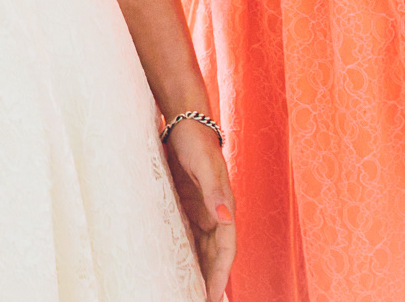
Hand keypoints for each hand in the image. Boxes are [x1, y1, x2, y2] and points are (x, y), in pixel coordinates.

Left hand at [164, 118, 234, 301]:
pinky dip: (188, 253)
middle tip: (199, 301)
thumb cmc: (196, 142)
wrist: (185, 121)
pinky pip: (190, 235)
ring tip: (190, 291)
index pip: (225, 250)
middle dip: (210, 279)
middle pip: (215, 254)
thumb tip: (226, 219)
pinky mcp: (188, 204)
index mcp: (224, 208)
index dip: (220, 274)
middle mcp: (215, 213)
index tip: (213, 296)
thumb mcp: (205, 166)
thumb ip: (215, 192)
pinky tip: (178, 265)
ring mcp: (202, 210)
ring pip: (203, 248)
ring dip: (199, 269)